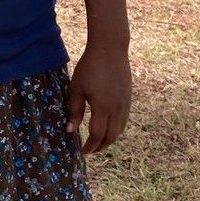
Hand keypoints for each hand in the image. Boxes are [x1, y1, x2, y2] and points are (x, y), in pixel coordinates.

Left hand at [67, 41, 131, 155]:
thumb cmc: (90, 67)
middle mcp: (117, 109)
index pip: (97, 135)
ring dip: (110, 139)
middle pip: (111, 137)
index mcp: (102, 108)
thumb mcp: (77, 88)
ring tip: (99, 141)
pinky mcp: (129, 97)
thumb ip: (74, 110)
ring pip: (120, 129)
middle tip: (91, 150)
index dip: (90, 146)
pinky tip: (109, 126)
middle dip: (101, 146)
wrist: (110, 49)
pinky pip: (124, 119)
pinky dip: (117, 128)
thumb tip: (70, 130)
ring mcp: (125, 103)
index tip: (83, 151)